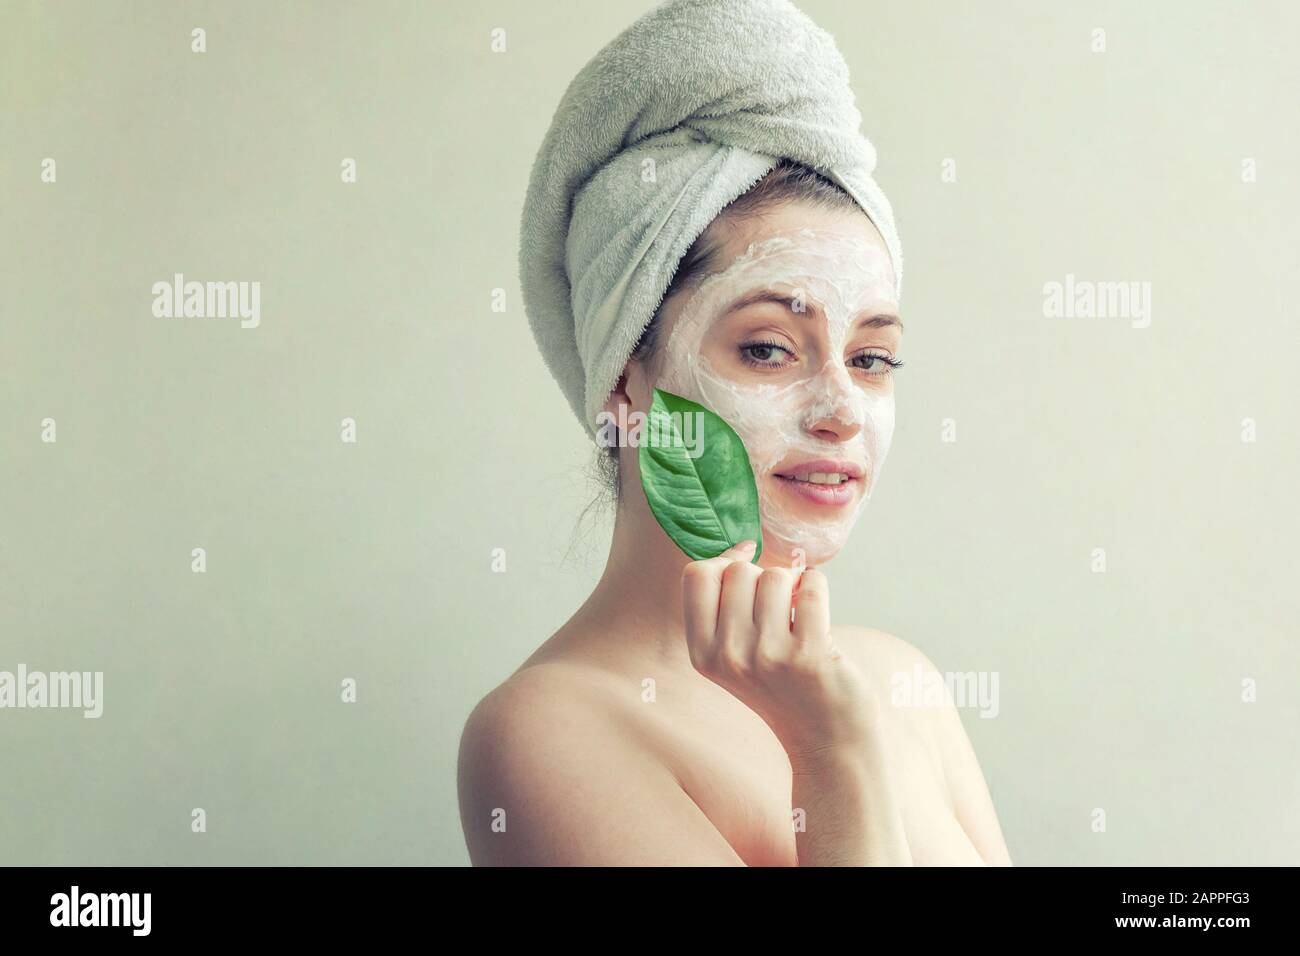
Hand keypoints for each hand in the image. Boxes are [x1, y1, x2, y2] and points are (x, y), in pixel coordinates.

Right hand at [680, 540, 881, 760]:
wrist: (826, 740)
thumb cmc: (784, 686)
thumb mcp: (735, 656)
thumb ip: (725, 607)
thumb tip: (742, 548)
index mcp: (703, 654)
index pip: (696, 575)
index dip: (724, 560)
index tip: (748, 563)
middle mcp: (729, 655)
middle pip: (738, 571)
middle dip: (764, 576)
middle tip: (780, 608)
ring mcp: (767, 656)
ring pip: (775, 575)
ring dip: (794, 584)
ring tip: (798, 615)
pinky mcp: (808, 654)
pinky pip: (812, 585)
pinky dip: (818, 588)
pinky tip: (818, 616)